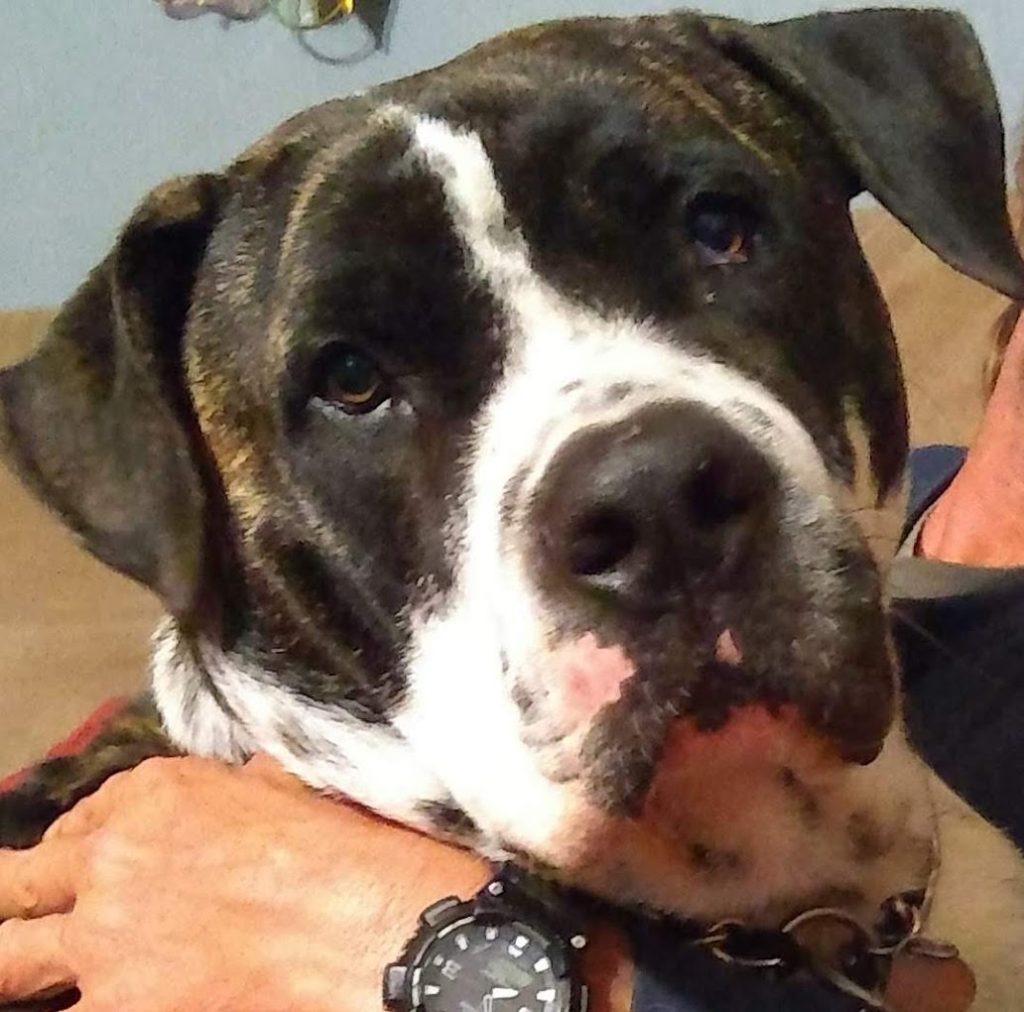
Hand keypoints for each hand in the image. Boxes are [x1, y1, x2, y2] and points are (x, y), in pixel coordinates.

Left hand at [0, 754, 631, 1010]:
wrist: (379, 925)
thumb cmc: (354, 853)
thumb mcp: (295, 790)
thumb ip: (241, 789)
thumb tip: (240, 789)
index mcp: (159, 793)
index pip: (80, 819)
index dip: (82, 848)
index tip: (88, 869)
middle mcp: (115, 857)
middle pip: (17, 883)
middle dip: (21, 900)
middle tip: (27, 915)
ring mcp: (108, 939)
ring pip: (7, 962)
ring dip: (25, 964)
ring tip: (38, 968)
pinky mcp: (123, 1006)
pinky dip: (88, 1001)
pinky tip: (122, 994)